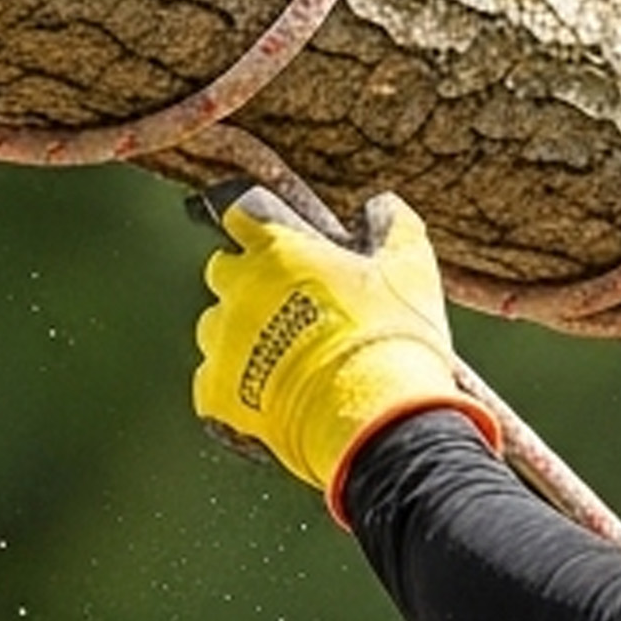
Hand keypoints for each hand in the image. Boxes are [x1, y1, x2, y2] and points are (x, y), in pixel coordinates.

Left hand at [192, 188, 496, 511]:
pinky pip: (211, 382)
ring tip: (285, 356)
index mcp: (277, 248)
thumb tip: (380, 207)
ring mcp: (223, 341)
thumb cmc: (390, 333)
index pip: (241, 213)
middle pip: (224, 271)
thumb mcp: (409, 265)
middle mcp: (239, 289)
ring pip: (216, 327)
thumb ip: (391, 223)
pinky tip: (269, 395)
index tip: (270, 234)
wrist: (373, 414)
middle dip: (250, 280)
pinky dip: (234, 386)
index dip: (256, 223)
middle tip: (289, 302)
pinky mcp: (218, 392)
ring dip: (240, 334)